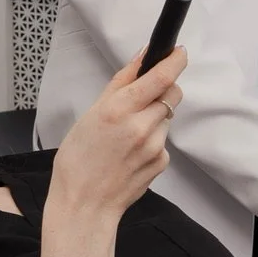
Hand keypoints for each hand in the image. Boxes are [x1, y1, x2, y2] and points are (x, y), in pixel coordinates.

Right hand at [52, 47, 185, 220]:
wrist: (84, 204)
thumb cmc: (78, 160)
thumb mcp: (91, 113)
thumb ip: (121, 83)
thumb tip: (142, 57)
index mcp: (119, 109)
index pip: (160, 77)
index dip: (175, 61)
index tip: (179, 52)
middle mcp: (141, 126)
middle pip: (171, 94)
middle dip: (163, 90)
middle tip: (143, 99)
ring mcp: (154, 146)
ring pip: (166, 117)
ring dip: (154, 117)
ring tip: (128, 134)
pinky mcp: (161, 162)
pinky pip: (163, 141)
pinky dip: (152, 140)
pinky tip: (131, 152)